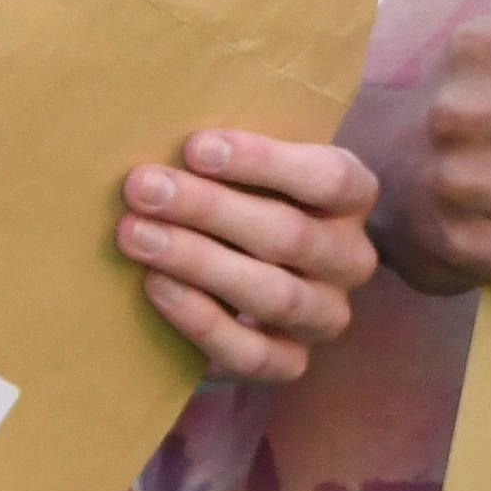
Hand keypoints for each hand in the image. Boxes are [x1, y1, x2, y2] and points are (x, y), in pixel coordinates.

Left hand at [120, 128, 382, 381]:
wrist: (253, 264)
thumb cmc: (244, 194)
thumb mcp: (252, 167)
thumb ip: (226, 154)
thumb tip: (160, 129)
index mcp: (354, 197)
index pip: (328, 179)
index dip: (263, 163)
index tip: (194, 147)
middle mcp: (350, 258)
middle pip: (291, 236)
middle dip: (209, 210)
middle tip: (142, 188)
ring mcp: (325, 314)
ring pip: (273, 295)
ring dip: (199, 262)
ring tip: (136, 235)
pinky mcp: (292, 361)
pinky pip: (254, 352)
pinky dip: (202, 320)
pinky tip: (157, 286)